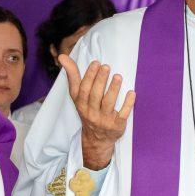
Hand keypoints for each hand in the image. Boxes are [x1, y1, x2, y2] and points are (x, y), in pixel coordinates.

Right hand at [60, 55, 135, 170]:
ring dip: (113, 89)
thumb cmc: (87, 110)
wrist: (96, 139)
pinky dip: (127, 104)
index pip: (83, 90)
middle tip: (106, 67)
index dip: (89, 76)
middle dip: (100, 80)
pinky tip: (132, 93)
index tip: (96, 63)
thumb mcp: (77, 96)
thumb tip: (62, 57)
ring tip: (118, 76)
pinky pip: (122, 114)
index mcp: (81, 104)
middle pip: (95, 95)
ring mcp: (104, 120)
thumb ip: (73, 76)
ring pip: (108, 104)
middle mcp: (91, 113)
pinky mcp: (117, 126)